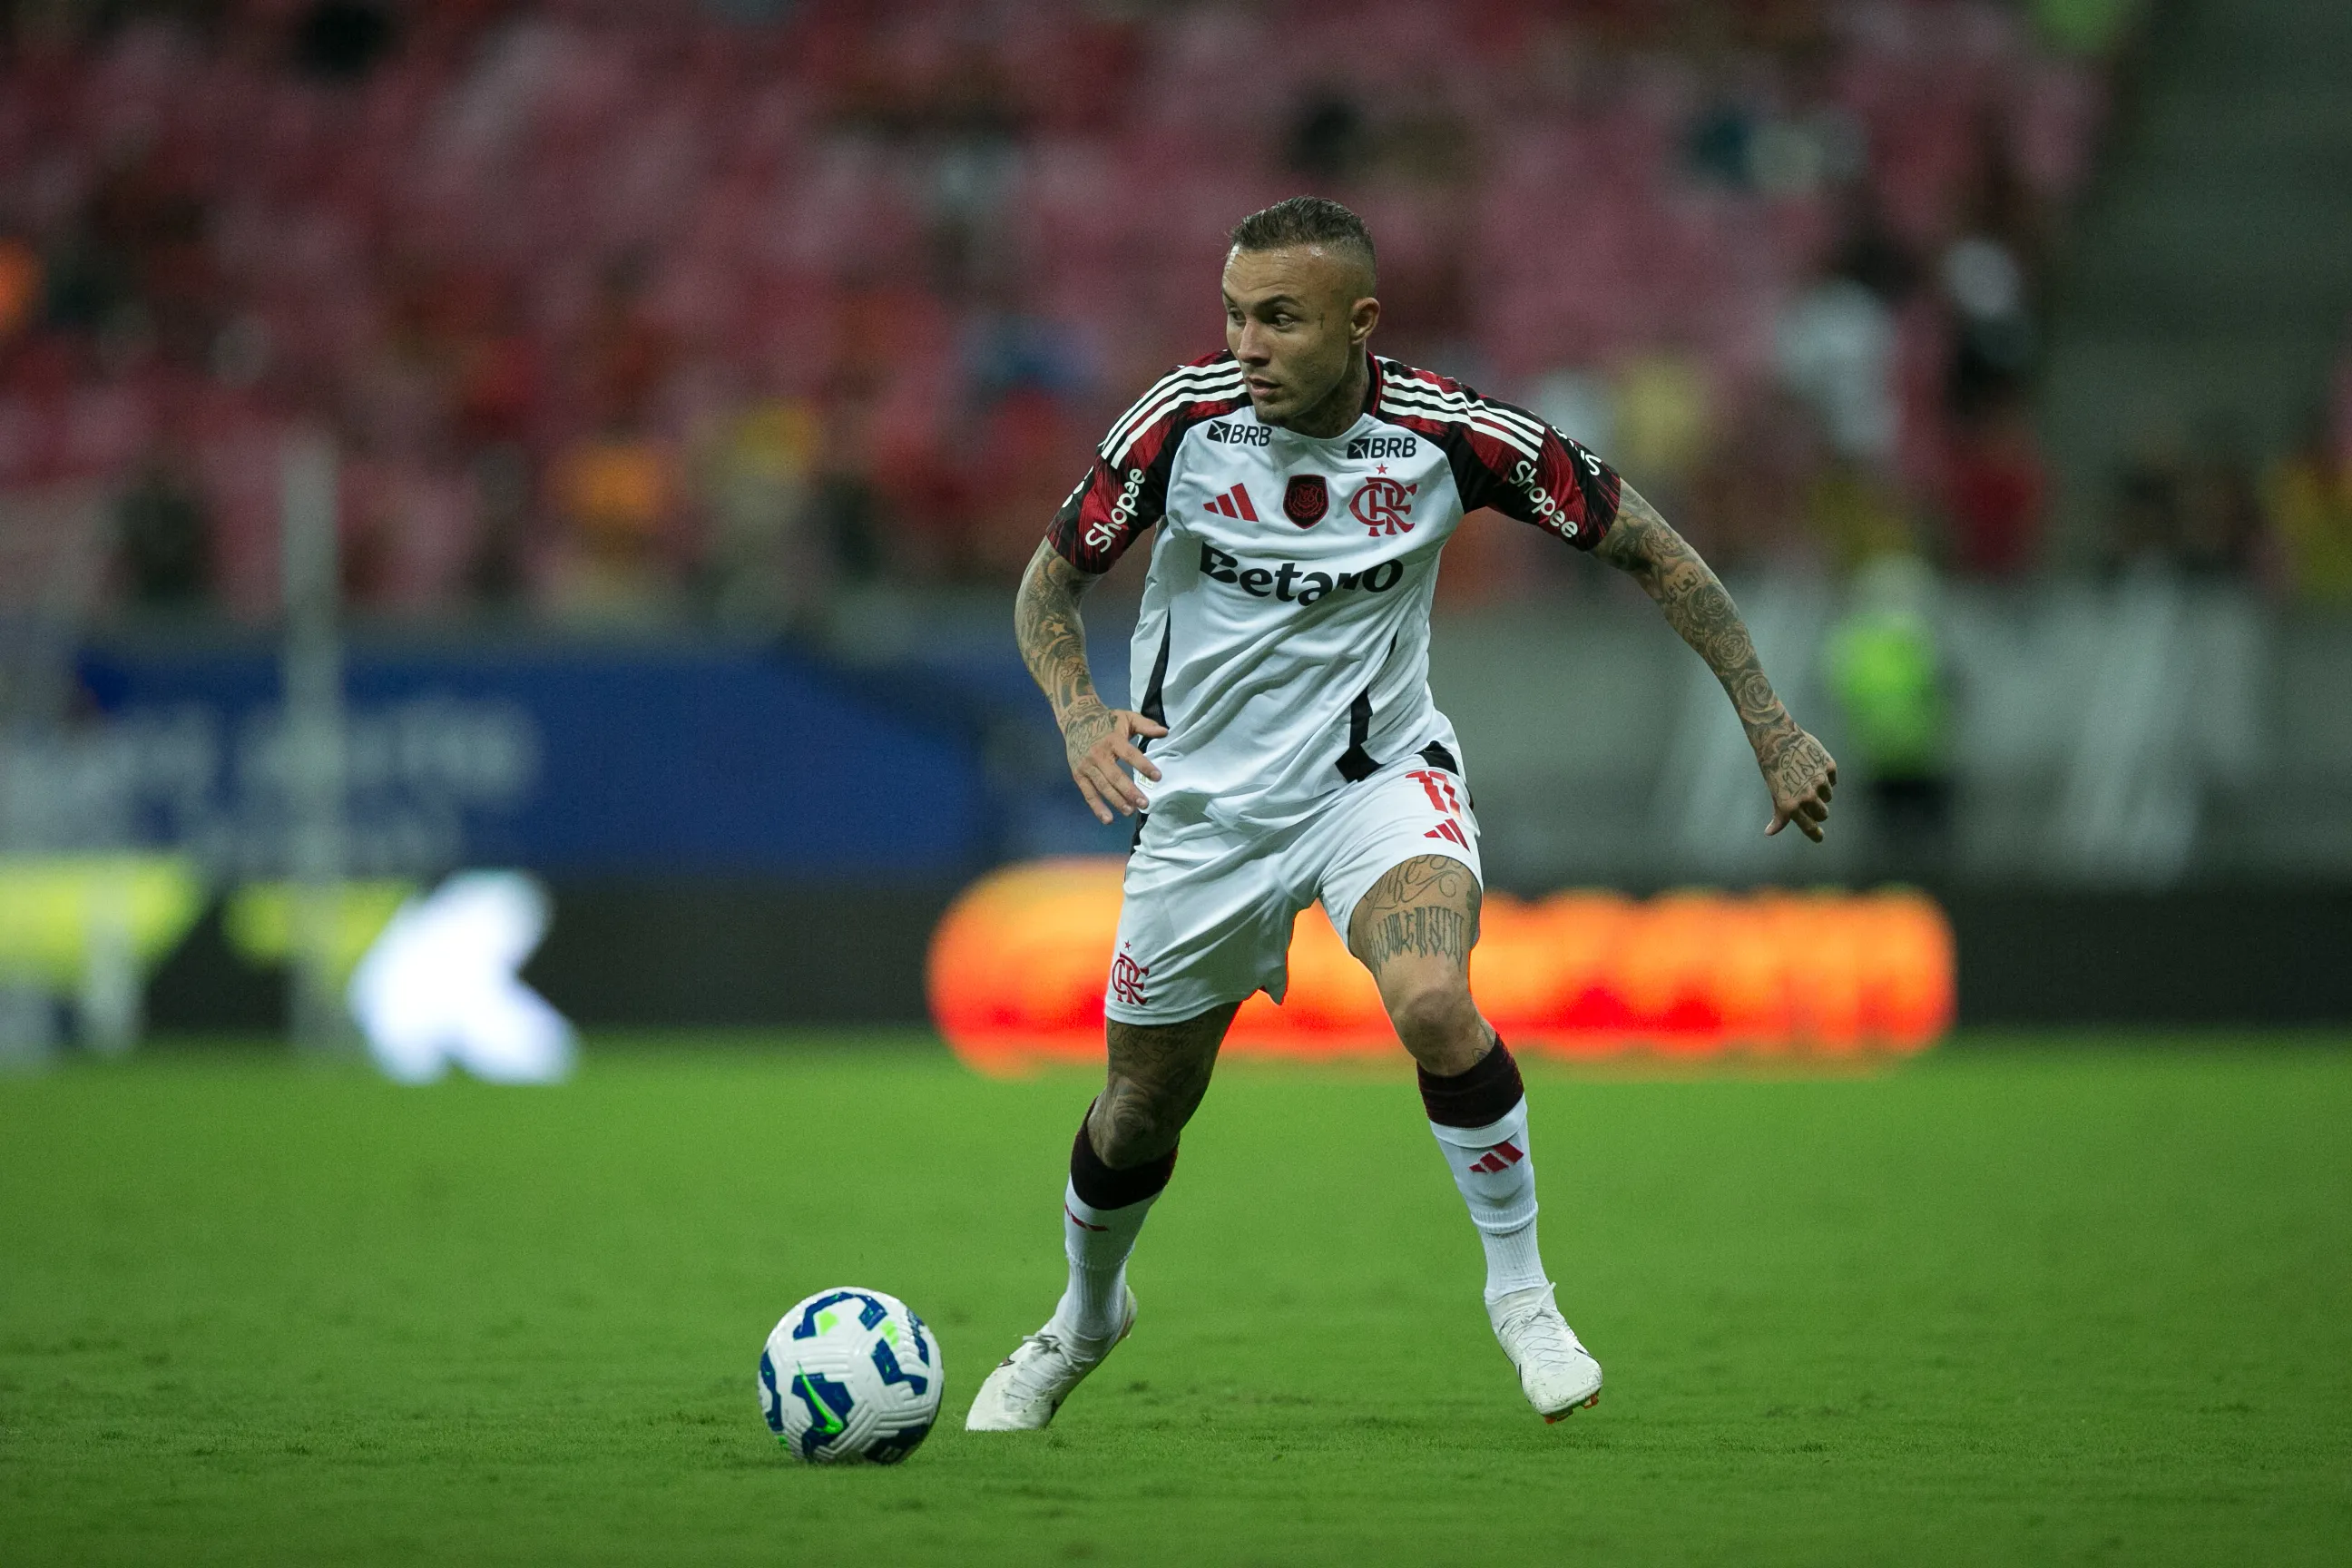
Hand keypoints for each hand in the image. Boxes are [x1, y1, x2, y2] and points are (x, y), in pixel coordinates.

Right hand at [1063, 700, 1166, 823]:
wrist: (1076, 719)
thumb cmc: (1106, 720)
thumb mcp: (1126, 717)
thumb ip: (1146, 725)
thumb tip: (1165, 732)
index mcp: (1112, 740)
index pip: (1129, 754)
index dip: (1143, 766)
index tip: (1157, 777)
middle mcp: (1098, 754)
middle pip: (1115, 776)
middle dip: (1130, 791)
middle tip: (1144, 803)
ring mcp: (1087, 766)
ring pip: (1103, 786)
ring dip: (1116, 801)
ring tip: (1130, 811)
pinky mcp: (1078, 774)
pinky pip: (1088, 793)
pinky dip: (1097, 807)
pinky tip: (1108, 819)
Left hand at [1758, 723, 1836, 841]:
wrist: (1778, 738)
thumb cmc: (1773, 768)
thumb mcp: (1775, 792)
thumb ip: (1780, 814)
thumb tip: (1770, 832)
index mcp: (1791, 805)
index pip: (1809, 827)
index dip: (1816, 835)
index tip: (1819, 837)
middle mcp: (1807, 796)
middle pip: (1823, 813)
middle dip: (1818, 811)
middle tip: (1810, 801)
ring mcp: (1820, 781)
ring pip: (1828, 796)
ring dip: (1821, 792)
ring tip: (1807, 778)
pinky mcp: (1829, 767)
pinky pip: (1833, 779)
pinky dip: (1826, 777)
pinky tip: (1813, 767)